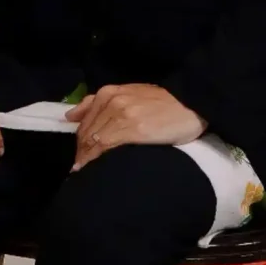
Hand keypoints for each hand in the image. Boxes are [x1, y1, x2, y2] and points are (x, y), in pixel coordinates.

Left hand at [67, 83, 203, 168]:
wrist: (192, 104)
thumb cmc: (165, 103)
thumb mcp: (131, 95)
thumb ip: (105, 104)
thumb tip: (73, 116)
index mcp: (109, 92)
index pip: (84, 119)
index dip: (79, 139)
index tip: (78, 155)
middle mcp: (111, 101)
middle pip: (86, 131)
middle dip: (80, 150)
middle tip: (79, 167)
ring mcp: (121, 114)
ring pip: (92, 140)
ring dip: (84, 157)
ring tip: (82, 171)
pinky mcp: (133, 129)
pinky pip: (104, 146)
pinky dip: (93, 159)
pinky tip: (89, 169)